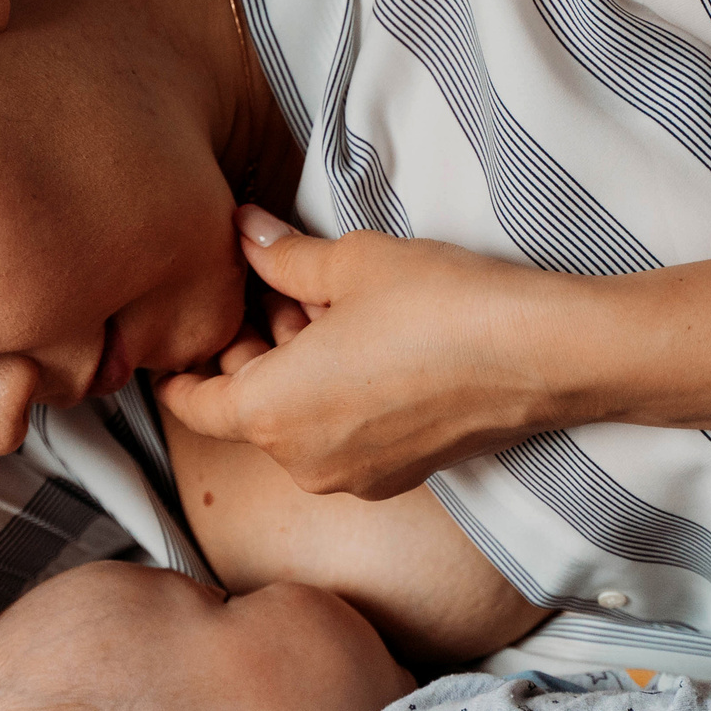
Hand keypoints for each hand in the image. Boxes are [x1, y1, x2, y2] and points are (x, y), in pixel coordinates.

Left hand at [155, 206, 572, 497]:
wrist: (538, 357)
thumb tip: (246, 233)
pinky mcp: (397, 477)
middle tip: (271, 288)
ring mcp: (352, 478)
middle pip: (247, 409)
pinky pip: (340, 438)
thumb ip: (282, 255)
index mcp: (269, 412)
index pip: (192, 403)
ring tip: (327, 306)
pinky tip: (364, 345)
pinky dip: (334, 399)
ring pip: (296, 424)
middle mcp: (301, 461)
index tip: (172, 348)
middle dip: (250, 352)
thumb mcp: (348, 263)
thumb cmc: (439, 308)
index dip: (176, 372)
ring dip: (295, 373)